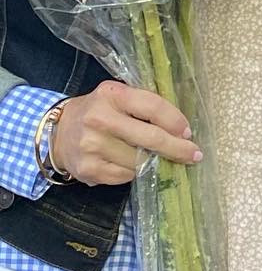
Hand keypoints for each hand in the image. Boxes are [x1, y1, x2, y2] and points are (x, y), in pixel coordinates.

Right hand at [51, 80, 200, 185]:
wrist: (58, 133)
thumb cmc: (99, 112)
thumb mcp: (117, 97)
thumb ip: (144, 105)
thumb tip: (180, 128)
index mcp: (111, 95)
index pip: (153, 107)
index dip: (175, 121)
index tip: (187, 132)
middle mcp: (99, 119)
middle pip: (150, 138)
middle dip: (177, 148)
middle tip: (193, 155)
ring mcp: (92, 145)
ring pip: (140, 160)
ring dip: (156, 162)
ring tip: (160, 159)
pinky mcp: (88, 168)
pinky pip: (126, 175)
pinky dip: (136, 172)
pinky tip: (133, 165)